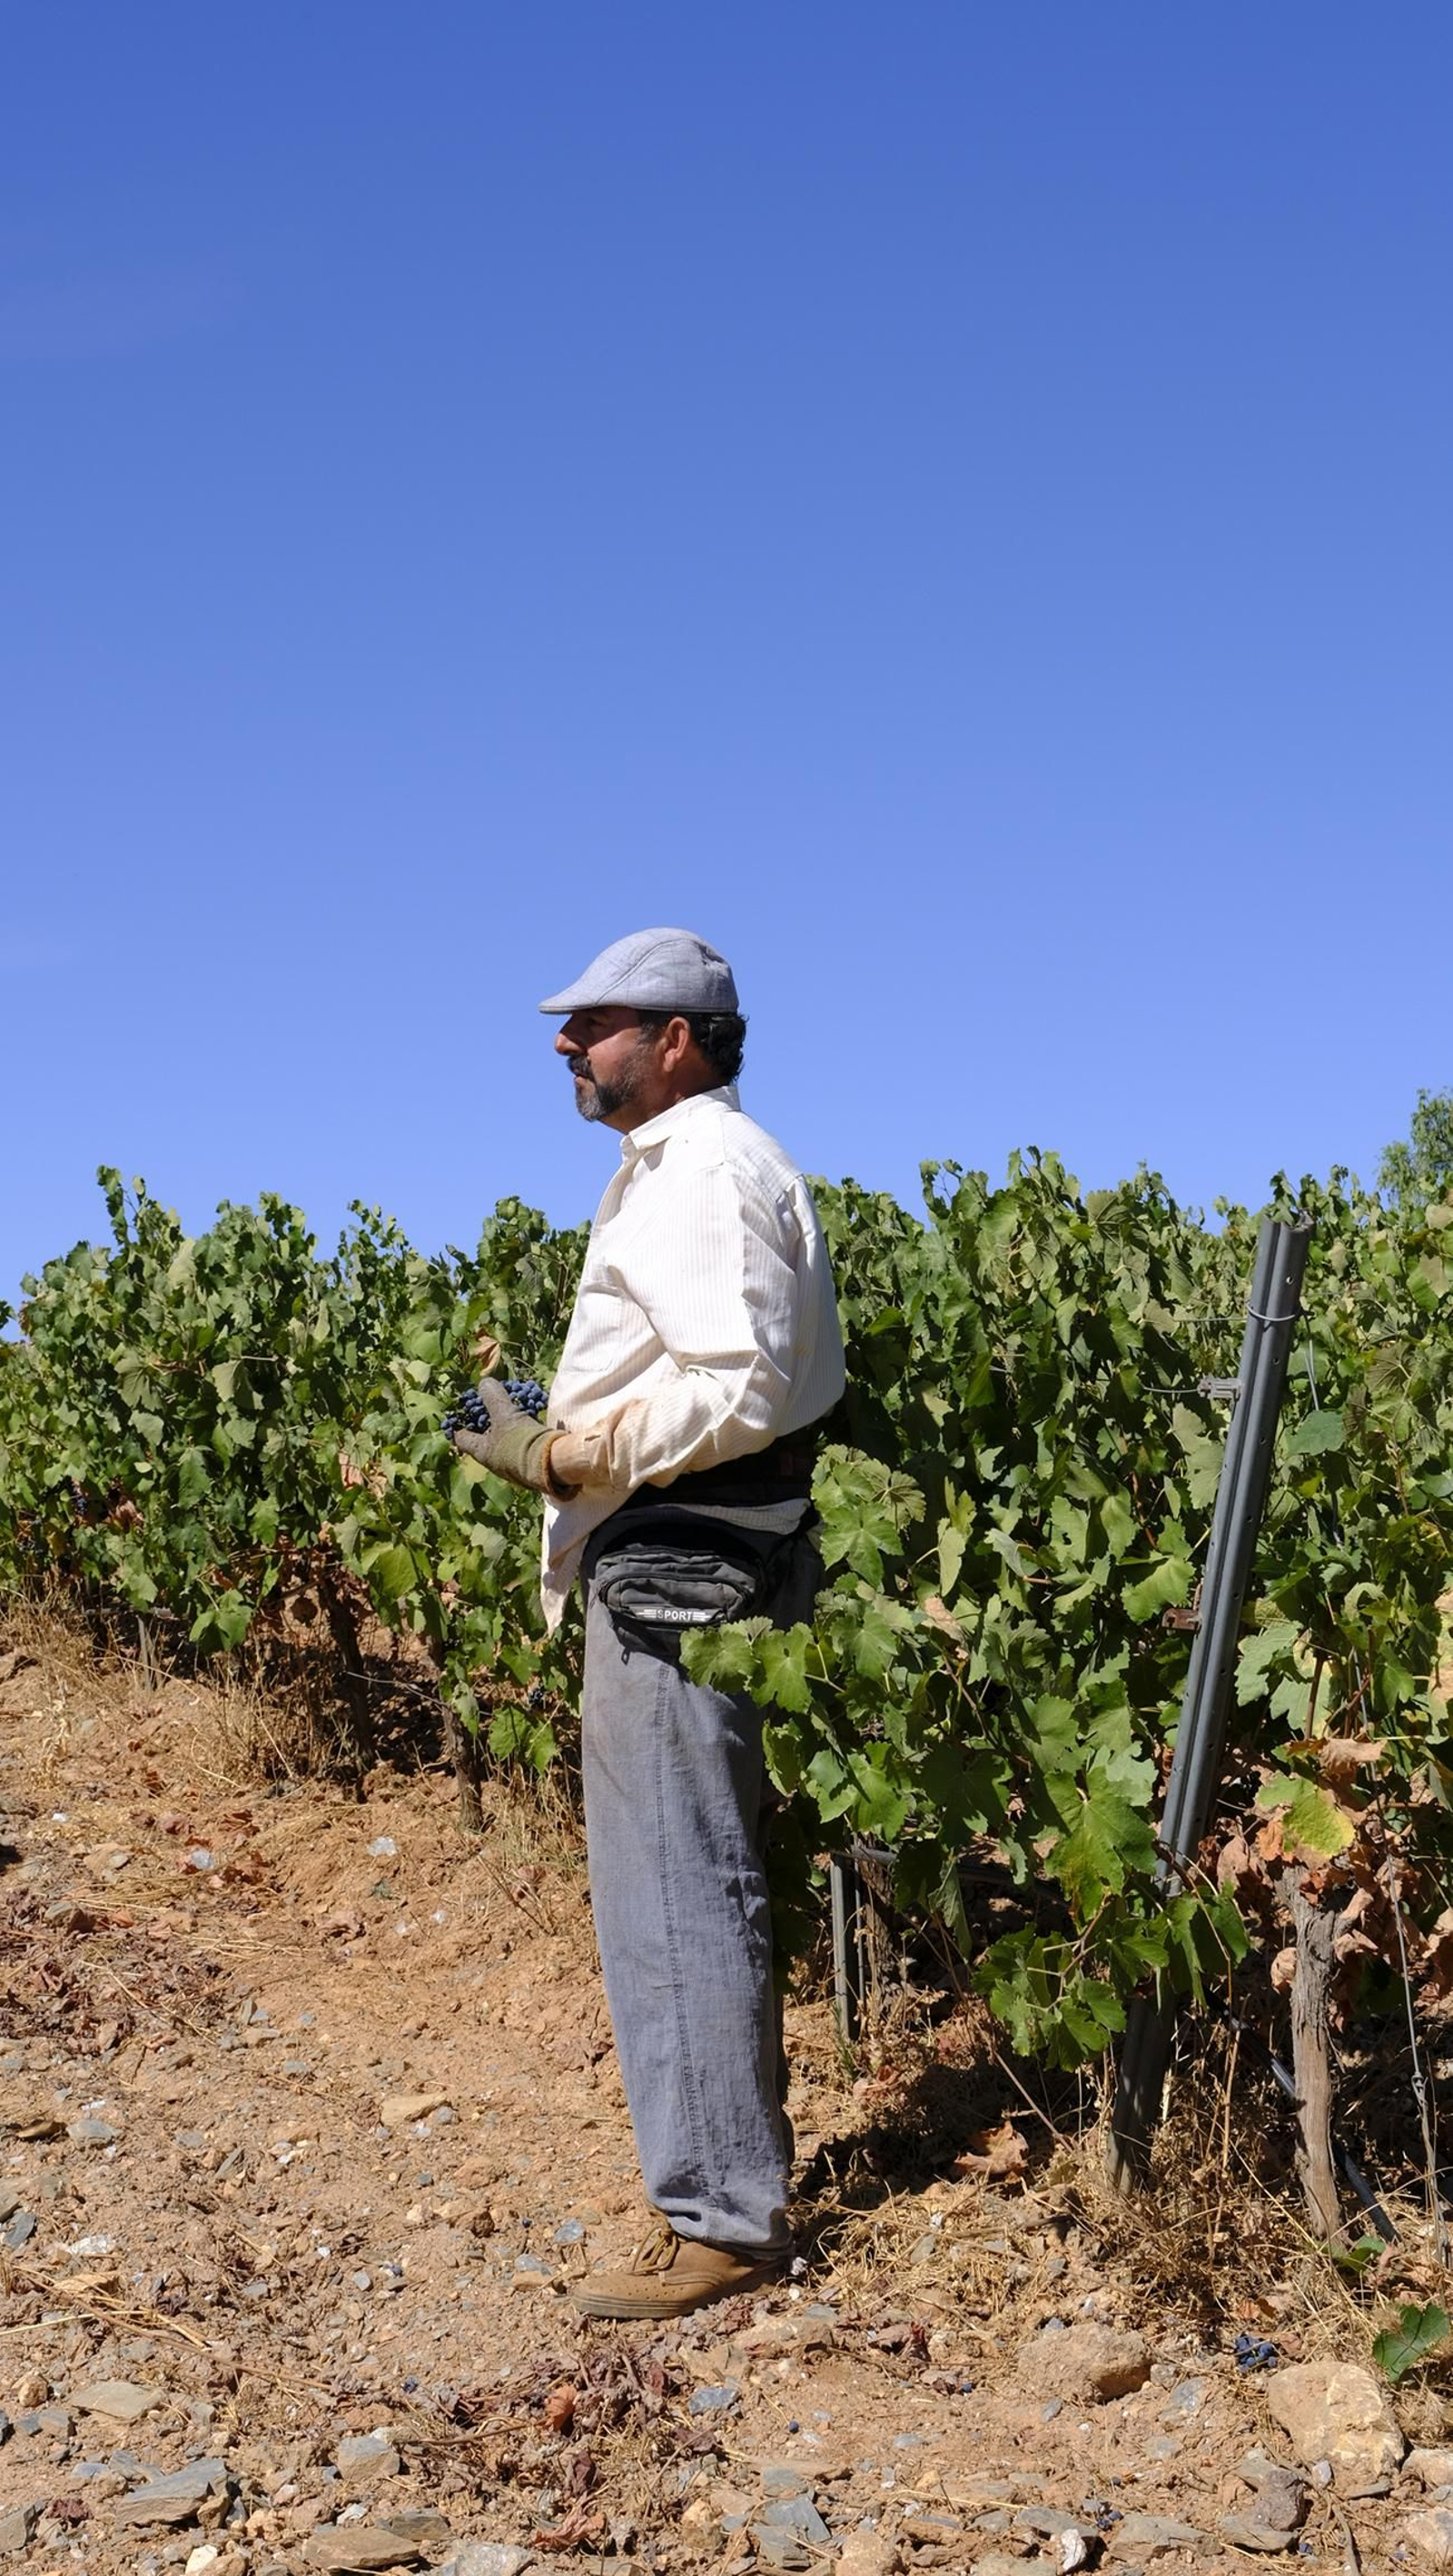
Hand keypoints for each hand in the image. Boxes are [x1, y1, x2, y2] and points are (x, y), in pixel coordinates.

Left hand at [450, 1377, 572, 1494]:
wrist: (552, 1464)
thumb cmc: (521, 1439)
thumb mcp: (505, 1413)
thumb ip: (493, 1397)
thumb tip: (484, 1382)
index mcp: (482, 1452)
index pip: (462, 1439)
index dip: (459, 1426)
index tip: (461, 1417)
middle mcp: (494, 1463)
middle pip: (484, 1442)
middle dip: (486, 1427)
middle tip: (490, 1411)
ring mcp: (512, 1466)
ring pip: (503, 1445)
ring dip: (506, 1431)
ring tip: (512, 1415)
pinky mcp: (529, 1466)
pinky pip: (520, 1448)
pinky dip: (521, 1437)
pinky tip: (530, 1426)